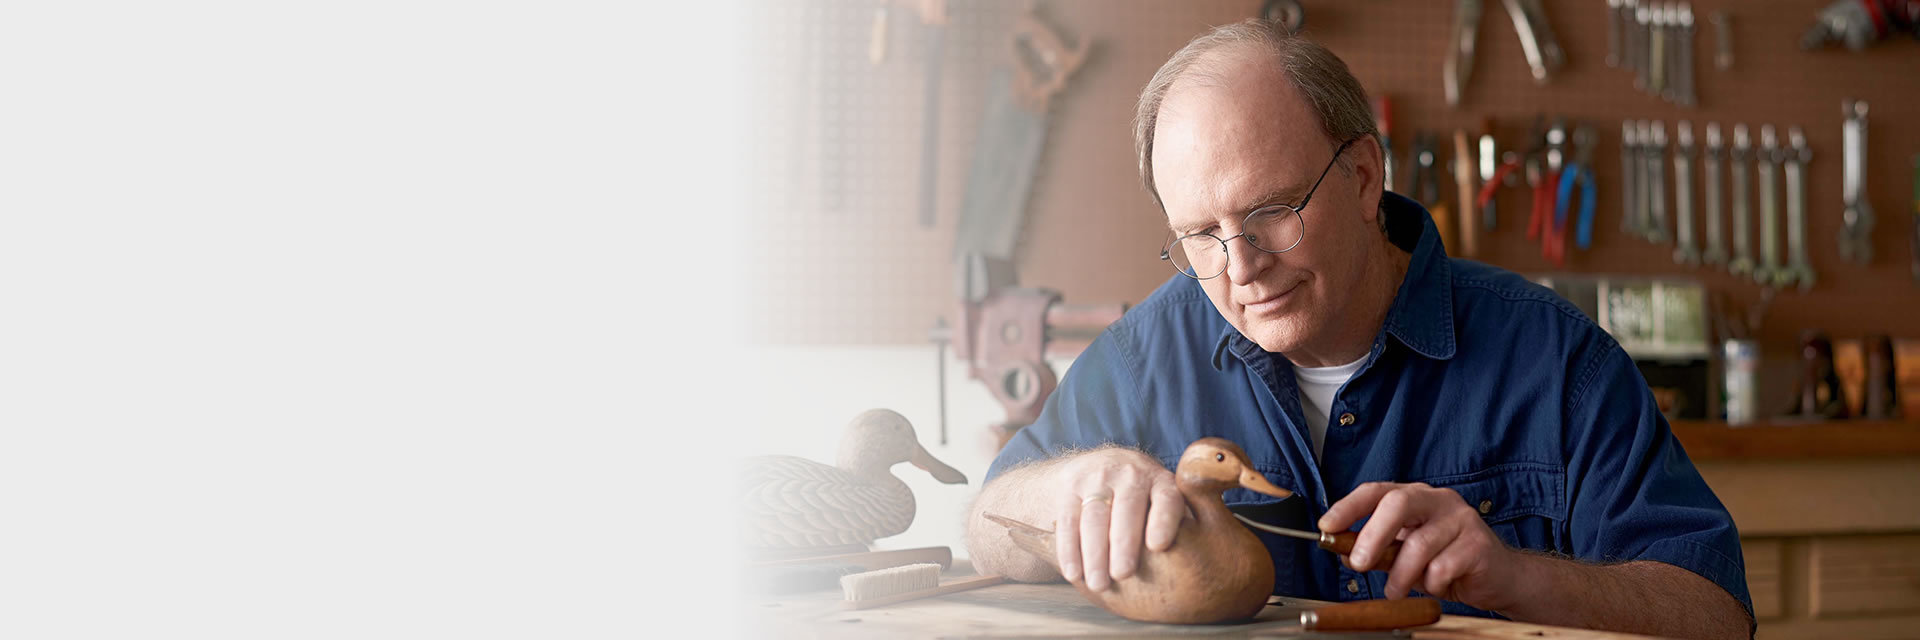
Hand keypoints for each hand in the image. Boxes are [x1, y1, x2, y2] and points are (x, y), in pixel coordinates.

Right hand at [1050, 448, 1186, 591]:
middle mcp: (1129, 474)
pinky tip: (1074, 574)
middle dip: (1123, 543)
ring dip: (1095, 553)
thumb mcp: (1165, 502)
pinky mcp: (1069, 488)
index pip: (1166, 498)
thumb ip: (1184, 524)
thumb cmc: (1144, 502)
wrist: (1099, 467)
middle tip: (1123, 575)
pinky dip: (1069, 549)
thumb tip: (1207, 563)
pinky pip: (1068, 520)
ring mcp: (1097, 478)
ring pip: (1094, 516)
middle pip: (1126, 508)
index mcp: (1161, 481)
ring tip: (1099, 584)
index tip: (1158, 546)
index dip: (1163, 520)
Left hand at [1319, 482, 1523, 610]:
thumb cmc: (1446, 561)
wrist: (1497, 577)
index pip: (1376, 491)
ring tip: (1395, 591)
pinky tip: (1436, 585)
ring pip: (1419, 543)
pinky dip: (1432, 584)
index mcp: (1414, 497)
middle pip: (1398, 504)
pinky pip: (1443, 567)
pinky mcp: (1479, 544)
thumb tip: (1342, 551)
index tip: (1327, 526)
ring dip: (1401, 575)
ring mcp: (1461, 519)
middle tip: (1358, 563)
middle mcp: (1437, 500)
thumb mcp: (1404, 554)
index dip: (1348, 507)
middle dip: (1372, 535)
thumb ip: (1377, 549)